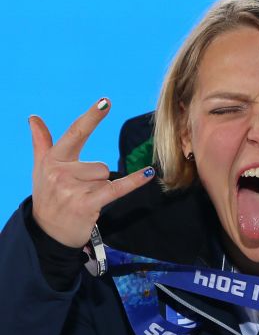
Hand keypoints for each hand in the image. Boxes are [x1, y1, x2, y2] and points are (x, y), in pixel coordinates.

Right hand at [30, 98, 154, 247]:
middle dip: (96, 179)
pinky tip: (148, 173)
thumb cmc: (48, 196)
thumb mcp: (41, 168)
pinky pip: (117, 188)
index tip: (106, 102)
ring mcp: (72, 189)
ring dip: (100, 190)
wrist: (47, 232)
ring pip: (106, 178)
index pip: (75, 133)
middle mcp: (60, 172)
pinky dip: (134, 182)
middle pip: (101, 165)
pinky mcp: (86, 203)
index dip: (92, 117)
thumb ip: (41, 142)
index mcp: (53, 160)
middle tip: (79, 193)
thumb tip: (33, 117)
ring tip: (83, 200)